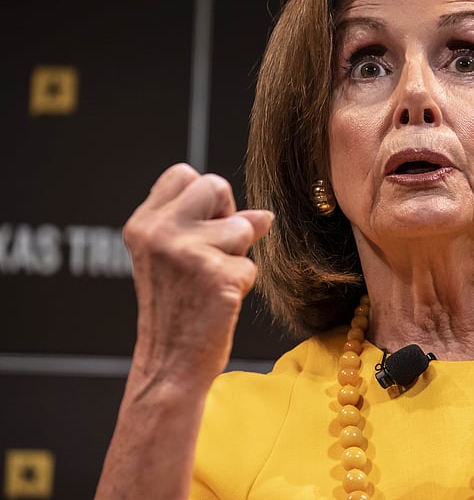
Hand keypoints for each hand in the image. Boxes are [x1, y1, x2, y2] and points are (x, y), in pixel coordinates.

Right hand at [123, 163, 273, 391]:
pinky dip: (243, 284)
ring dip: (238, 256)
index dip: (205, 198)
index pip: (185, 174)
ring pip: (242, 226)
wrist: (169, 365)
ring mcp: (185, 252)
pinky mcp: (215, 274)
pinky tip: (219, 302)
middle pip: (215, 185)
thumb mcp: (182, 260)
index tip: (204, 226)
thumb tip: (264, 215)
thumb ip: (214, 228)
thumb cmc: (178, 311)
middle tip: (216, 252)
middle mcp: (158, 232)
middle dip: (228, 216)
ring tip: (213, 283)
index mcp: (143, 224)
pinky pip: (250, 264)